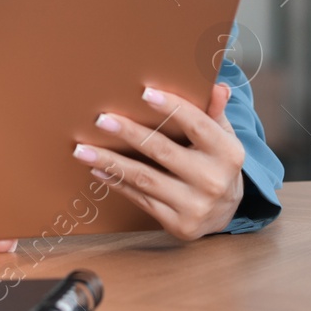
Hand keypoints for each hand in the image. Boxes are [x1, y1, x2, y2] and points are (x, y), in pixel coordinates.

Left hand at [74, 82, 244, 240]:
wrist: (225, 212)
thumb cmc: (216, 163)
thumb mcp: (222, 136)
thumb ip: (215, 111)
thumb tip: (217, 86)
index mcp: (228, 153)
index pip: (197, 125)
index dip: (171, 108)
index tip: (144, 92)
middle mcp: (213, 180)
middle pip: (163, 151)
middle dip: (129, 134)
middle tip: (101, 120)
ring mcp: (195, 205)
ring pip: (145, 178)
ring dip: (111, 161)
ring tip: (82, 149)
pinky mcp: (178, 224)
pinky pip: (140, 199)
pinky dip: (117, 182)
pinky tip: (97, 169)